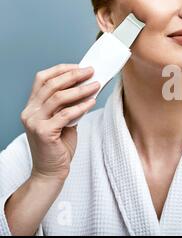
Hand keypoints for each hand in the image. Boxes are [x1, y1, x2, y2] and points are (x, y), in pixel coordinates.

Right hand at [20, 64, 99, 181]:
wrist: (50, 171)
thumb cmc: (58, 145)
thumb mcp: (63, 120)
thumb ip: (69, 105)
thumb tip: (88, 86)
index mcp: (32, 106)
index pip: (42, 79)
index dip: (61, 70)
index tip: (79, 66)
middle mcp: (29, 111)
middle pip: (51, 85)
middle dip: (74, 75)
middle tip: (91, 71)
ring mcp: (34, 122)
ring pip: (58, 97)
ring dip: (81, 89)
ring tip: (96, 85)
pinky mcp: (43, 132)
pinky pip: (66, 114)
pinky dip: (81, 106)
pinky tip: (92, 102)